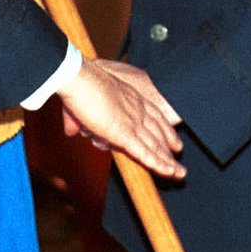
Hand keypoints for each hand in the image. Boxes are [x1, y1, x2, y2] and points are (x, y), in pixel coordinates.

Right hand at [57, 58, 184, 178]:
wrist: (78, 77)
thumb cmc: (78, 84)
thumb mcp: (79, 105)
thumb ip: (77, 121)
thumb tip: (70, 132)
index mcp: (130, 97)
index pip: (154, 115)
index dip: (165, 129)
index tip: (173, 141)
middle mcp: (136, 109)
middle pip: (158, 131)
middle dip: (169, 147)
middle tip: (178, 159)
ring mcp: (131, 121)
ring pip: (155, 145)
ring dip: (168, 161)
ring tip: (180, 174)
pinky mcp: (123, 133)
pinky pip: (144, 152)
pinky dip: (157, 164)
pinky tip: (169, 172)